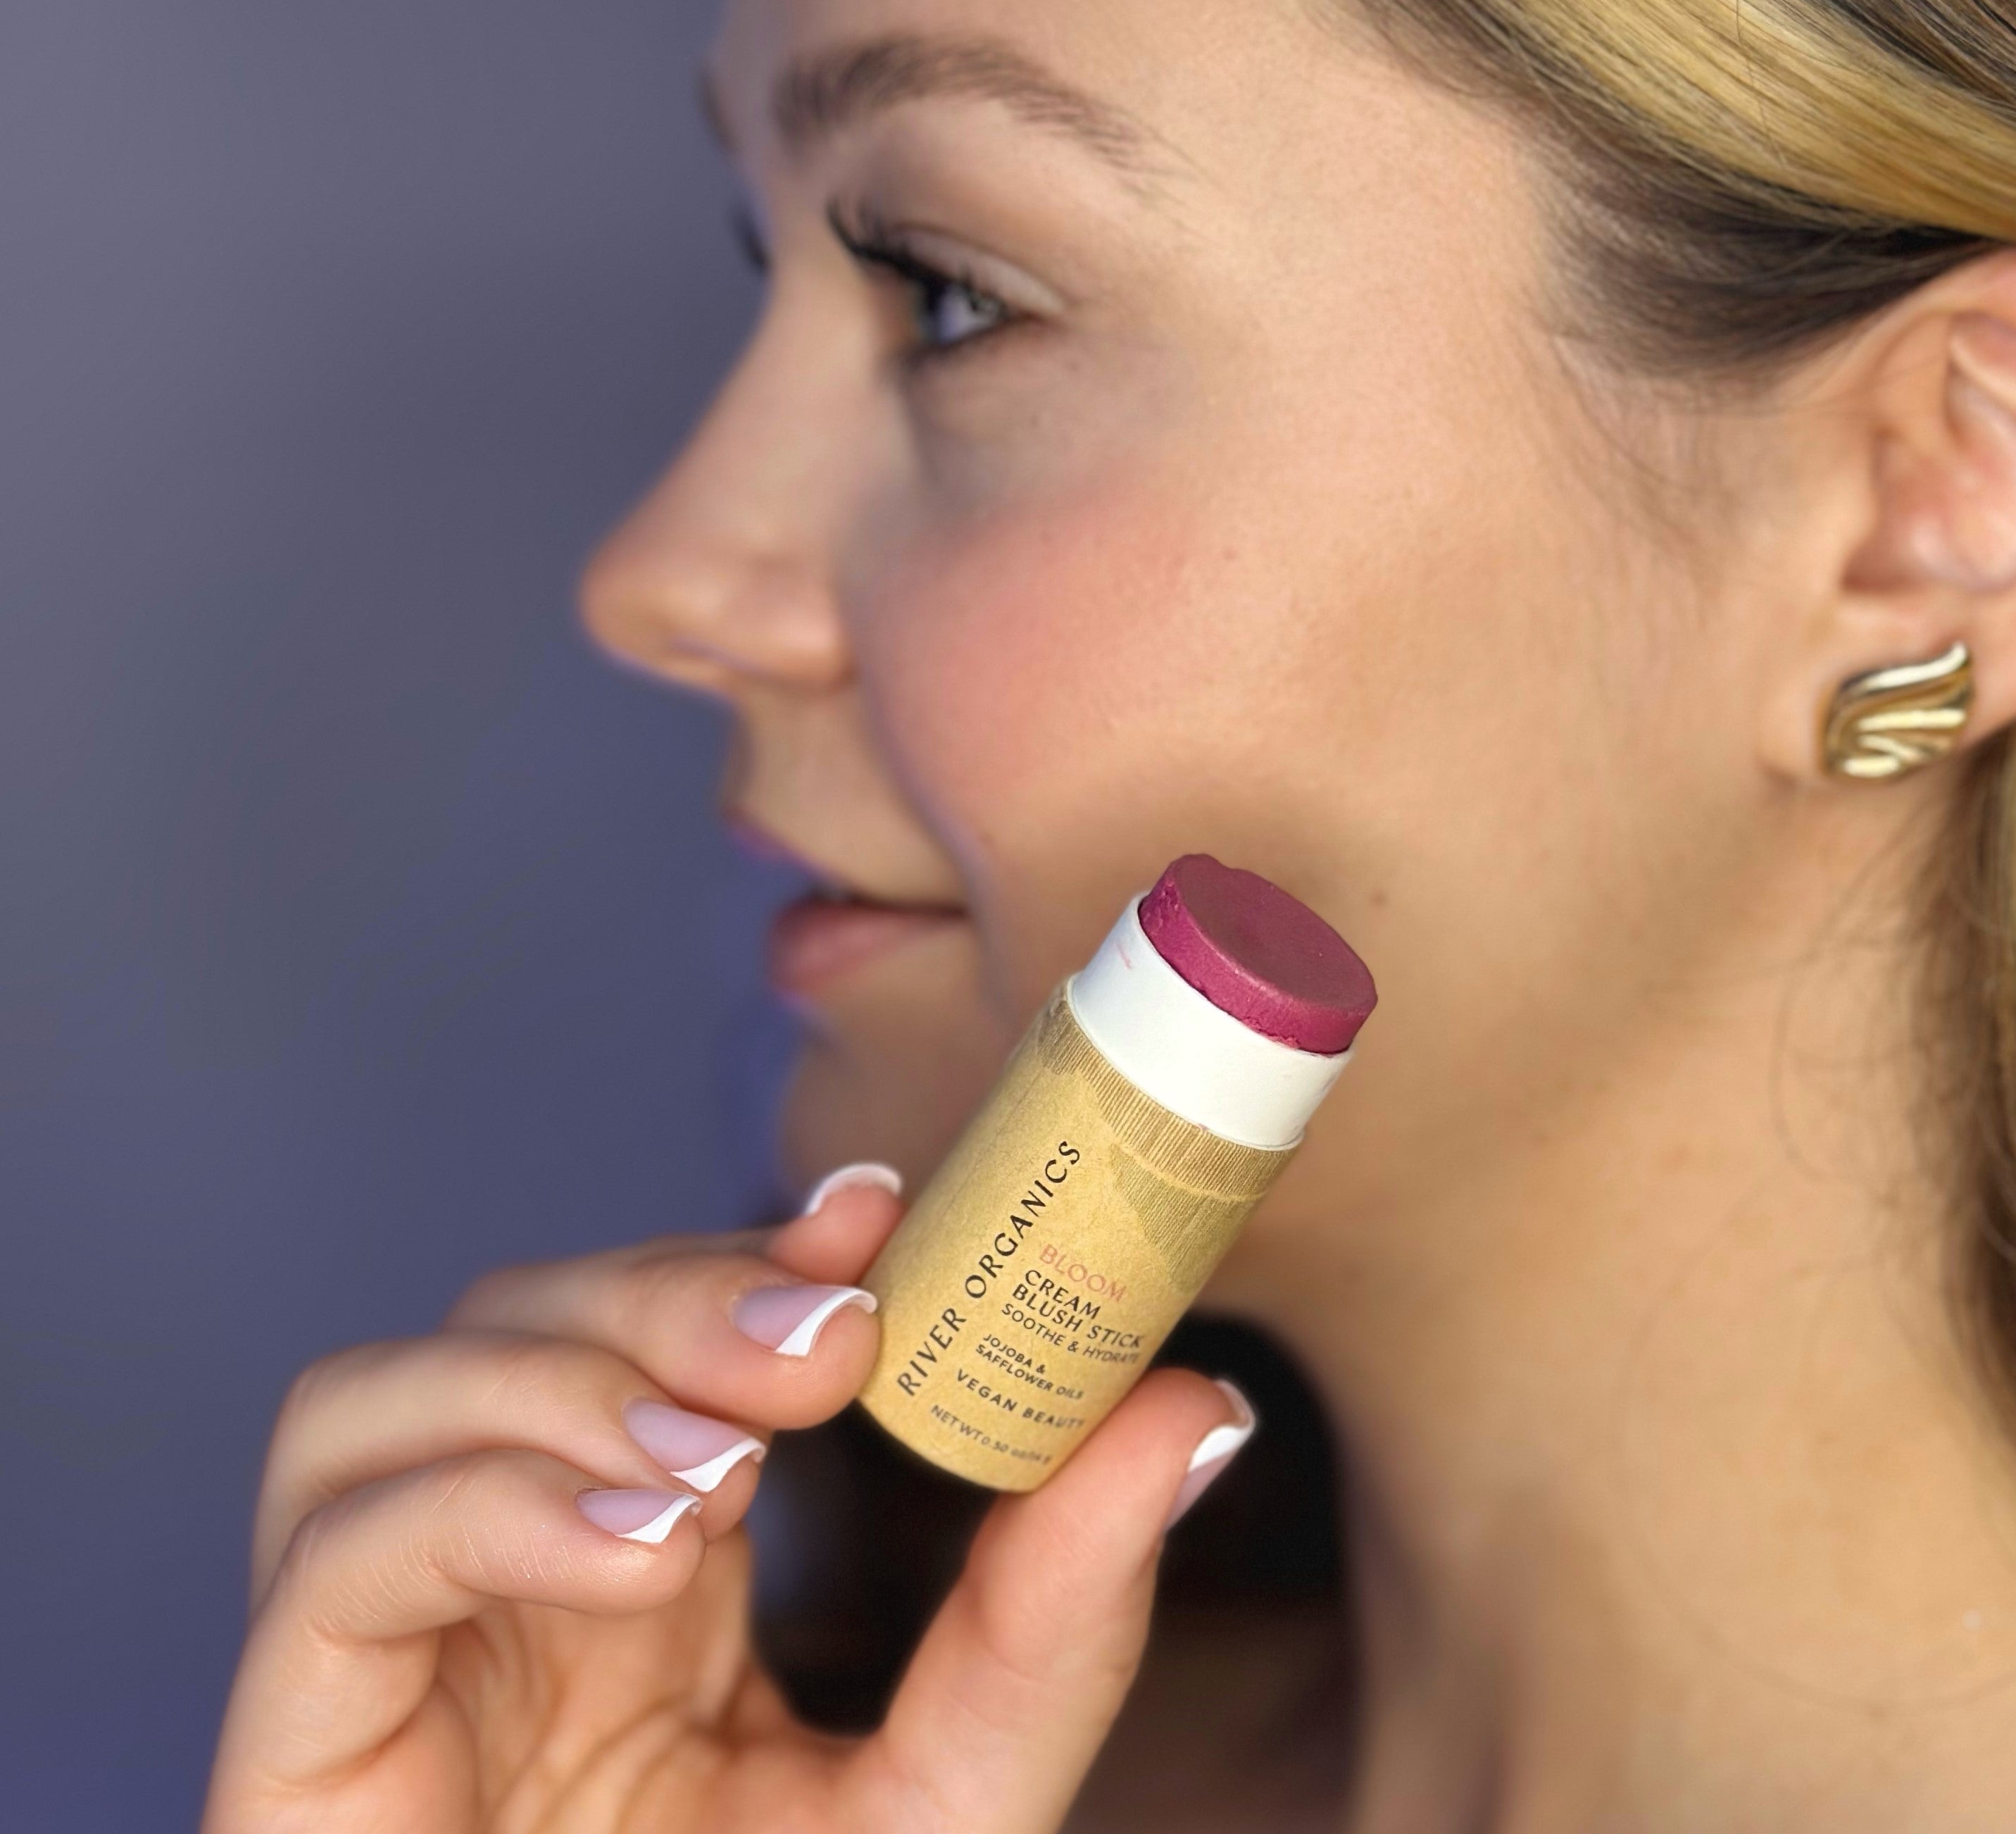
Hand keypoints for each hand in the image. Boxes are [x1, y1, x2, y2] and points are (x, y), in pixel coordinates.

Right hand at [202, 1171, 1252, 1833]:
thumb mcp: (942, 1799)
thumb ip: (1055, 1623)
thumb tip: (1201, 1409)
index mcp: (639, 1558)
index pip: (656, 1325)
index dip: (753, 1246)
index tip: (879, 1213)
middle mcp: (499, 1569)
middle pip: (518, 1321)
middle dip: (673, 1293)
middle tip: (830, 1344)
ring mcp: (380, 1645)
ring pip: (381, 1397)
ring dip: (563, 1380)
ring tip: (721, 1470)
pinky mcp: (294, 1735)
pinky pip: (338, 1557)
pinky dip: (485, 1506)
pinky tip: (641, 1548)